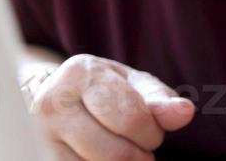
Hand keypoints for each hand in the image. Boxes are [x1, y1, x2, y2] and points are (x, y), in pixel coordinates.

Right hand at [23, 53, 194, 159]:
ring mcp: (40, 134)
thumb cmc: (101, 89)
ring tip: (122, 153)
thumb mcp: (131, 85)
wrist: (52, 95)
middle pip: (115, 153)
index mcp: (82, 74)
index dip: (152, 133)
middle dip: (139, 156)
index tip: (150, 131)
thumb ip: (159, 99)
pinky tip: (102, 158)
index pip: (132, 118)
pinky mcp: (40, 155)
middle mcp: (54, 102)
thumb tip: (185, 112)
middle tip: (140, 149)